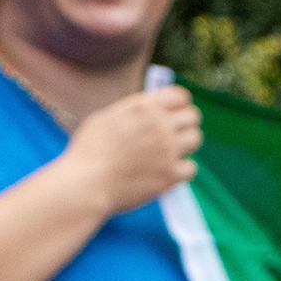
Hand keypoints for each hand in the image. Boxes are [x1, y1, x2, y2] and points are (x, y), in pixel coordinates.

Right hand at [59, 85, 201, 217]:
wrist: (86, 183)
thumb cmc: (89, 151)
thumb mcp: (106, 118)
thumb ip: (134, 111)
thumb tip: (154, 108)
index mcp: (143, 107)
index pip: (181, 96)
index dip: (178, 104)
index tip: (173, 112)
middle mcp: (159, 125)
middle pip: (193, 116)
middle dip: (184, 123)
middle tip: (172, 132)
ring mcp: (168, 150)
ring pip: (195, 139)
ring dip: (184, 144)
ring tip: (168, 151)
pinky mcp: (171, 174)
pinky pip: (191, 167)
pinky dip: (181, 169)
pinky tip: (166, 170)